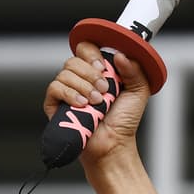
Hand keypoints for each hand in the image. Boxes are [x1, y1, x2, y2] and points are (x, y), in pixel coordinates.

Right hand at [43, 42, 150, 164]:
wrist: (114, 144)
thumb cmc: (124, 121)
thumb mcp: (138, 92)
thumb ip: (135, 71)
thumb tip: (121, 54)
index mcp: (97, 72)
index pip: (86, 49)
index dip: (93, 54)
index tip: (104, 67)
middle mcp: (80, 79)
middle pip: (74, 59)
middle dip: (91, 73)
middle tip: (105, 89)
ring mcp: (66, 90)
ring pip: (65, 73)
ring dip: (84, 86)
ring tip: (98, 102)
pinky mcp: (54, 103)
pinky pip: (55, 88)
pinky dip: (70, 94)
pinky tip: (83, 104)